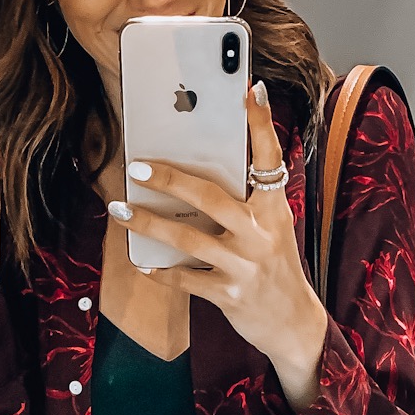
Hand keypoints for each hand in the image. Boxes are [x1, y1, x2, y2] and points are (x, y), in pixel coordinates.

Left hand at [110, 81, 327, 409]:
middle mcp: (261, 233)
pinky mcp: (229, 294)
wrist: (294, 324)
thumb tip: (197, 175)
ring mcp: (244, 265)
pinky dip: (160, 269)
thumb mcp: (271, 230)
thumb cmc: (274, 269)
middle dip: (170, 179)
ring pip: (188, 238)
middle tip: (136, 166)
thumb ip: (245, 203)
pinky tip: (140, 260)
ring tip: (120, 210)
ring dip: (149, 223)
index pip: (269, 159)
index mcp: (274, 210)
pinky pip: (185, 278)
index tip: (248, 90)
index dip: (260, 124)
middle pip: (210, 197)